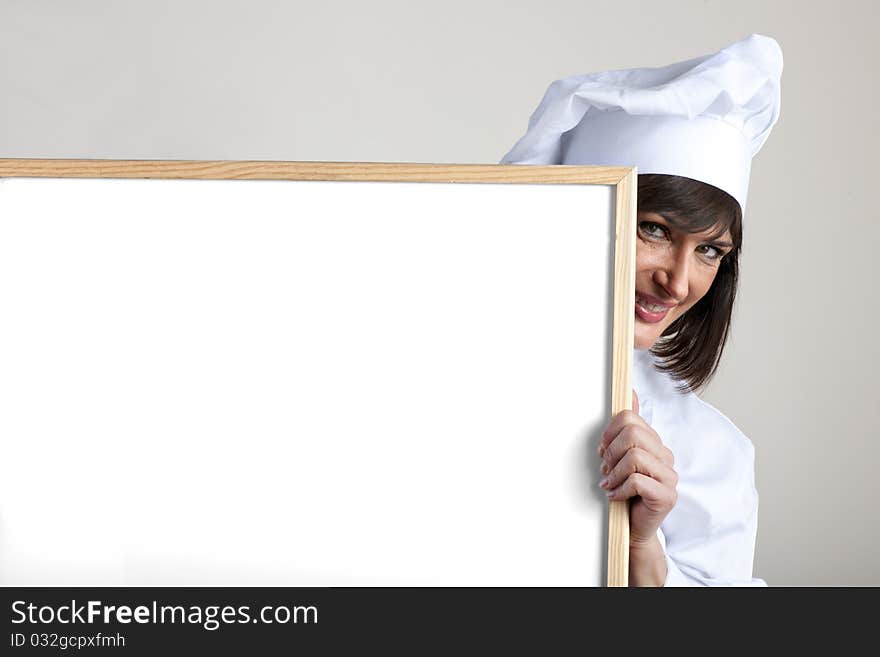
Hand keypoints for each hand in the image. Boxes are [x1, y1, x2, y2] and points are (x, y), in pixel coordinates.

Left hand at [598, 391, 677, 545]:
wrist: (632, 528)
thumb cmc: (625, 491)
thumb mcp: (621, 456)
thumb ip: (626, 426)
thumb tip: (630, 392)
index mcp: (655, 443)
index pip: (630, 418)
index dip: (609, 432)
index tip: (603, 450)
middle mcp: (666, 456)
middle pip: (632, 434)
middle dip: (611, 451)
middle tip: (605, 468)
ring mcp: (670, 477)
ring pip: (634, 457)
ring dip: (614, 473)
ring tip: (610, 483)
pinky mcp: (667, 496)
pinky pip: (638, 481)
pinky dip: (620, 489)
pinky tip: (615, 496)